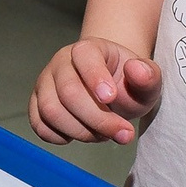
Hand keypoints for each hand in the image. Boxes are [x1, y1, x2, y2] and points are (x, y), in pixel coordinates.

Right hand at [30, 38, 161, 144]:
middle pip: (68, 92)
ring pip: (51, 111)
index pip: (84, 57)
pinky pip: (39, 125)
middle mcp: (60, 63)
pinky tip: (82, 133)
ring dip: (81, 131)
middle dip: (97, 119)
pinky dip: (61, 137)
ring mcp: (45, 83)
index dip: (96, 79)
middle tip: (122, 133)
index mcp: (87, 49)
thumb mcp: (147, 80)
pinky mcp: (37, 105)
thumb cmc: (128, 84)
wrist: (112, 90)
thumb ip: (148, 76)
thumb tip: (136, 69)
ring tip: (103, 134)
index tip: (112, 98)